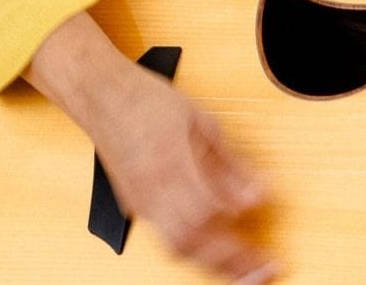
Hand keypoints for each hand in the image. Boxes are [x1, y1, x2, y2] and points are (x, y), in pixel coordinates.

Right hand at [85, 66, 276, 282]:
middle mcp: (150, 190)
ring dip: (213, 266)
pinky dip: (195, 254)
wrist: (101, 97)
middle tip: (263, 271)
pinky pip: (166, 241)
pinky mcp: (136, 208)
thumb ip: (229, 165)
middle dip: (229, 264)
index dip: (236, 229)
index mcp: (169, 162)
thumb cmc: (148, 102)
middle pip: (190, 241)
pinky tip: (216, 256)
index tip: (264, 239)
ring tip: (245, 271)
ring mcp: (140, 203)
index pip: (204, 210)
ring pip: (176, 248)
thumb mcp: (202, 123)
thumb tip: (255, 195)